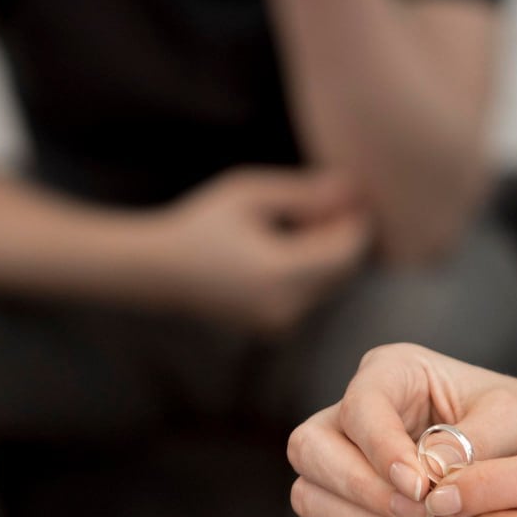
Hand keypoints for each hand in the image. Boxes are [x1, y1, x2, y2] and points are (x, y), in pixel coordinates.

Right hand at [146, 167, 370, 330]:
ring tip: (300, 222)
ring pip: (330, 284)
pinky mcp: (277, 328)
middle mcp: (285, 306)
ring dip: (329, 253)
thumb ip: (303, 194)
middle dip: (344, 237)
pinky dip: (312, 270)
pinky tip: (289, 245)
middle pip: (343, 271)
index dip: (357, 224)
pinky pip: (312, 295)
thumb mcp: (251, 196)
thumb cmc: (203, 224)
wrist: (160, 271)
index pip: (345, 253)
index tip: (353, 197)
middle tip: (328, 204)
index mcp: (278, 274)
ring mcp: (281, 323)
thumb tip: (351, 187)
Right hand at [286, 344, 516, 516]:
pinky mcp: (350, 508)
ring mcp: (345, 461)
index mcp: (393, 371)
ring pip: (310, 497)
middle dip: (364, 493)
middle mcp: (357, 411)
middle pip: (310, 450)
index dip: (381, 451)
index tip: (422, 489)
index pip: (359, 407)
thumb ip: (473, 441)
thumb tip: (426, 475)